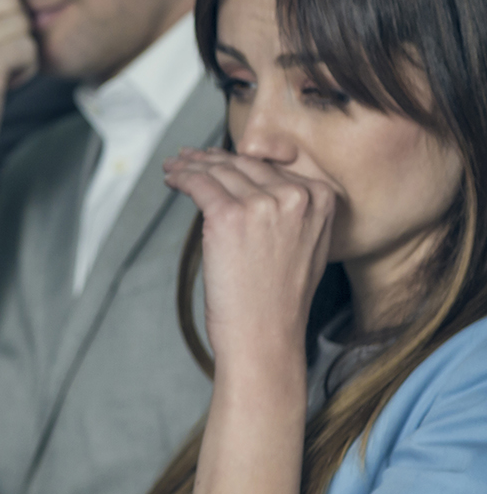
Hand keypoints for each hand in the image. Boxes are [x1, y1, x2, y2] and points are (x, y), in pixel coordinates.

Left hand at [163, 148, 336, 373]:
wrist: (265, 335)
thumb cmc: (278, 298)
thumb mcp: (305, 245)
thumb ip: (291, 211)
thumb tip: (254, 184)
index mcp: (322, 199)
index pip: (272, 166)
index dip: (239, 160)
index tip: (217, 158)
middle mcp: (296, 196)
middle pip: (243, 164)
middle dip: (211, 159)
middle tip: (188, 159)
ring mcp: (262, 204)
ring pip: (218, 171)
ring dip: (191, 165)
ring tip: (174, 167)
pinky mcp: (228, 215)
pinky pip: (198, 183)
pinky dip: (181, 177)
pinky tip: (171, 178)